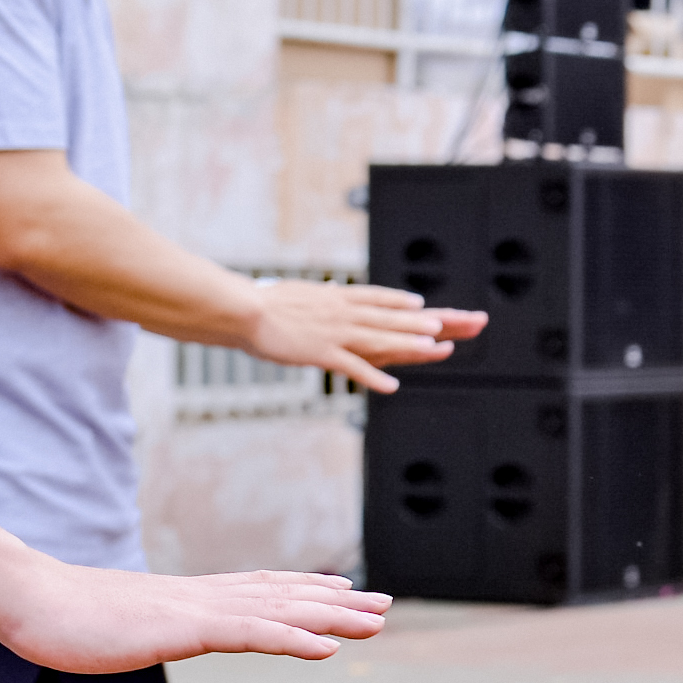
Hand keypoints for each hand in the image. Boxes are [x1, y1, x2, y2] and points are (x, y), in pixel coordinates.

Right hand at [0, 519, 393, 672]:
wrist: (32, 600)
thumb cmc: (68, 616)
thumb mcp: (126, 623)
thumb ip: (153, 625)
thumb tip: (158, 629)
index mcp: (194, 598)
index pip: (264, 589)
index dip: (308, 589)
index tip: (347, 590)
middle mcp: (207, 597)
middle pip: (286, 596)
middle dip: (339, 602)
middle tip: (385, 605)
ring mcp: (200, 610)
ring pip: (281, 611)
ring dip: (333, 617)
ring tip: (377, 621)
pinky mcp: (186, 628)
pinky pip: (251, 635)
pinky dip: (294, 639)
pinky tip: (328, 648)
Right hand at [245, 281, 487, 392]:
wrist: (241, 309)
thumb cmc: (256, 303)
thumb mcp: (290, 295)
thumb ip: (307, 299)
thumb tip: (311, 296)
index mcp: (331, 296)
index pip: (372, 296)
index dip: (397, 301)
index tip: (418, 302)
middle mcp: (339, 312)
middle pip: (384, 317)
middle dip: (415, 322)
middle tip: (441, 325)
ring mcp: (333, 332)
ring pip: (378, 338)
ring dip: (407, 342)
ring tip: (432, 347)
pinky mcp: (321, 352)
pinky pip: (354, 367)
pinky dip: (374, 377)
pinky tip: (392, 387)